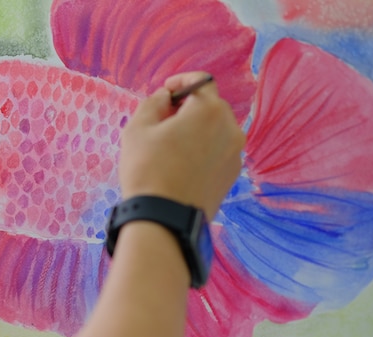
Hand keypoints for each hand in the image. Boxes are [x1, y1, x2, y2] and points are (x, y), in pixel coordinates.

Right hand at [119, 72, 244, 219]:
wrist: (165, 219)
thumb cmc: (147, 170)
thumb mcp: (138, 128)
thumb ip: (153, 102)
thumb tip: (166, 98)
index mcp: (210, 110)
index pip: (201, 81)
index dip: (181, 82)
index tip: (165, 92)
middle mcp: (231, 128)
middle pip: (211, 106)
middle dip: (189, 107)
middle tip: (164, 121)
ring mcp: (235, 154)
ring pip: (216, 130)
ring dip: (198, 129)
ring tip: (173, 145)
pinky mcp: (232, 176)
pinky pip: (219, 151)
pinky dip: (204, 149)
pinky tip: (184, 164)